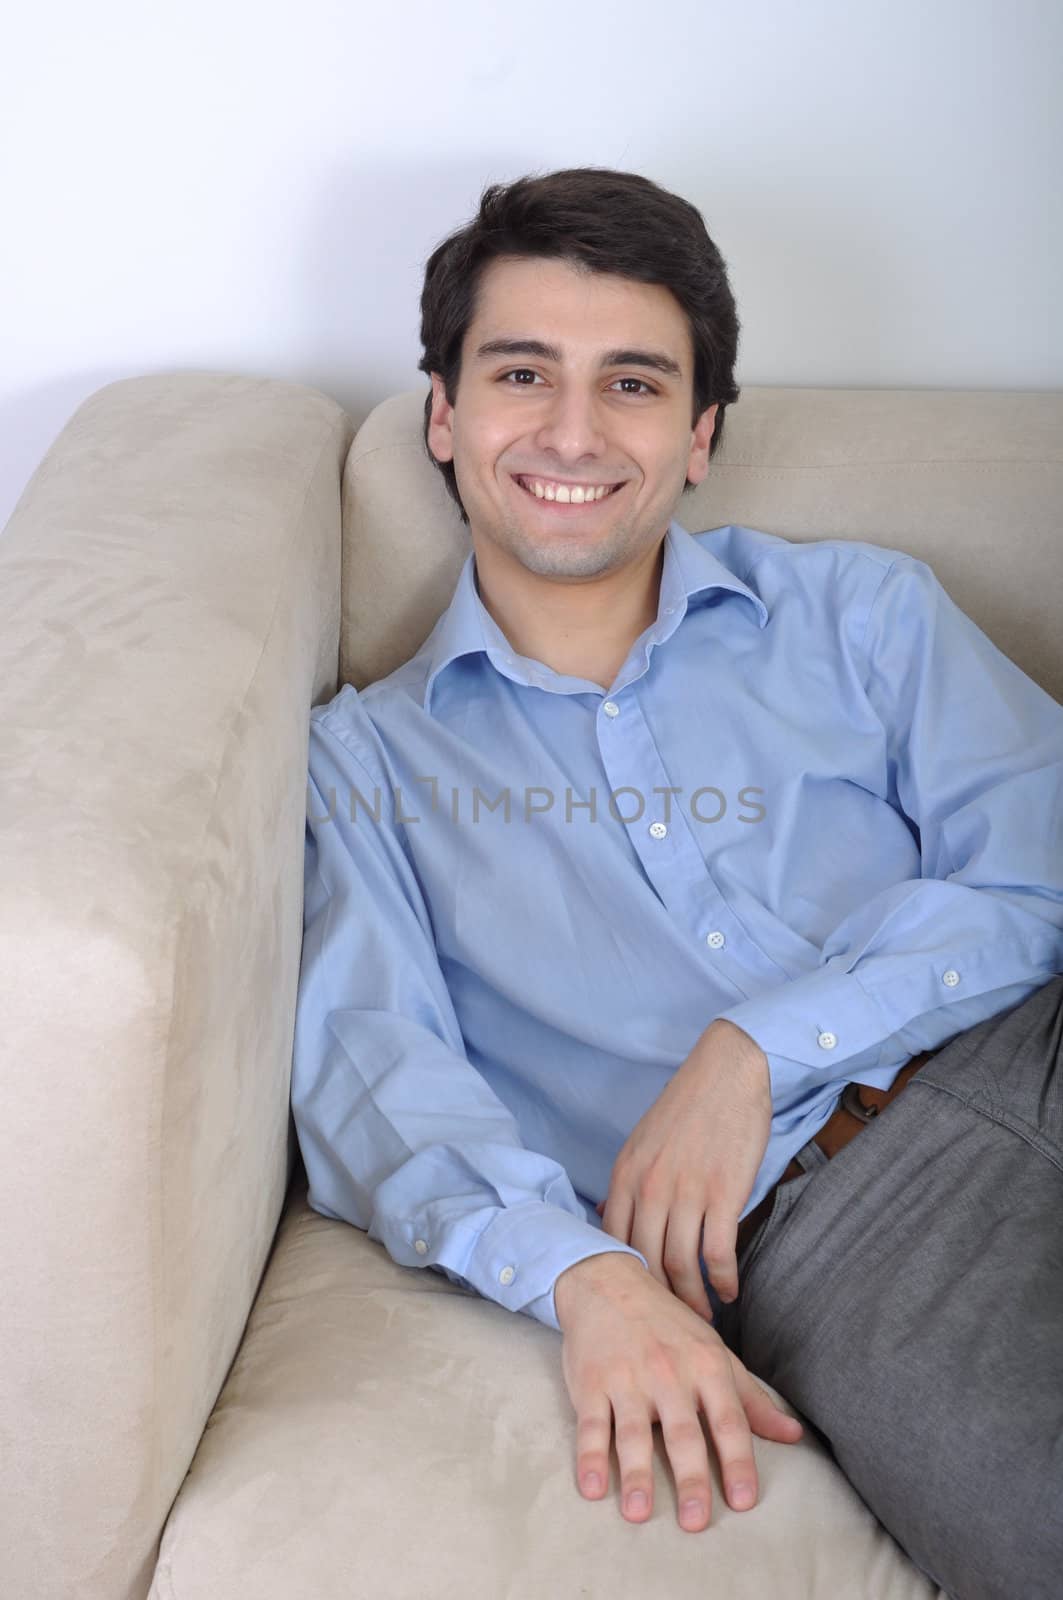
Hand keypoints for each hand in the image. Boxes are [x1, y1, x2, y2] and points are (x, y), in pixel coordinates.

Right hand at [554, 1250, 803, 1530]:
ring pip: (633, 1433)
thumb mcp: (713, 1352)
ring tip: (639, 1513)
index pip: (727, 1420)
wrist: (608, 1283)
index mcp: (705, 1367)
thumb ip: (750, 1399)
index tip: (744, 1501)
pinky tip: (593, 1487)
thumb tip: (793, 1435)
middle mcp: (667, 1373)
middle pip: (682, 1433)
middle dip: (691, 1478)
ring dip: (636, 1473)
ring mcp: (626, 1379)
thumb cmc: (668, 1326)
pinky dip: (589, 1456)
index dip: (738, 1461)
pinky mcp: (590, 1384)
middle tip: (696, 1522)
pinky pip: (591, 1425)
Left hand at [597, 1019, 771, 1316]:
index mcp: (625, 1175)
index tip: (638, 1302)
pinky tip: (729, 1292)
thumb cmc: (688, 1107)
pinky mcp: (722, 1194)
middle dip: (659, 1301)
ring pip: (681, 1267)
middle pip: (647, 1264)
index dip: (626, 1280)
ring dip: (694, 1301)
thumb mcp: (643, 1142)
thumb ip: (629, 1184)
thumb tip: (612, 1220)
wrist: (727, 1070)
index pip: (614, 1244)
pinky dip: (723, 1281)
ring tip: (703, 1319)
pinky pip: (717, 1254)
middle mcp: (649, 1188)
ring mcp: (685, 1192)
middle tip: (671, 1325)